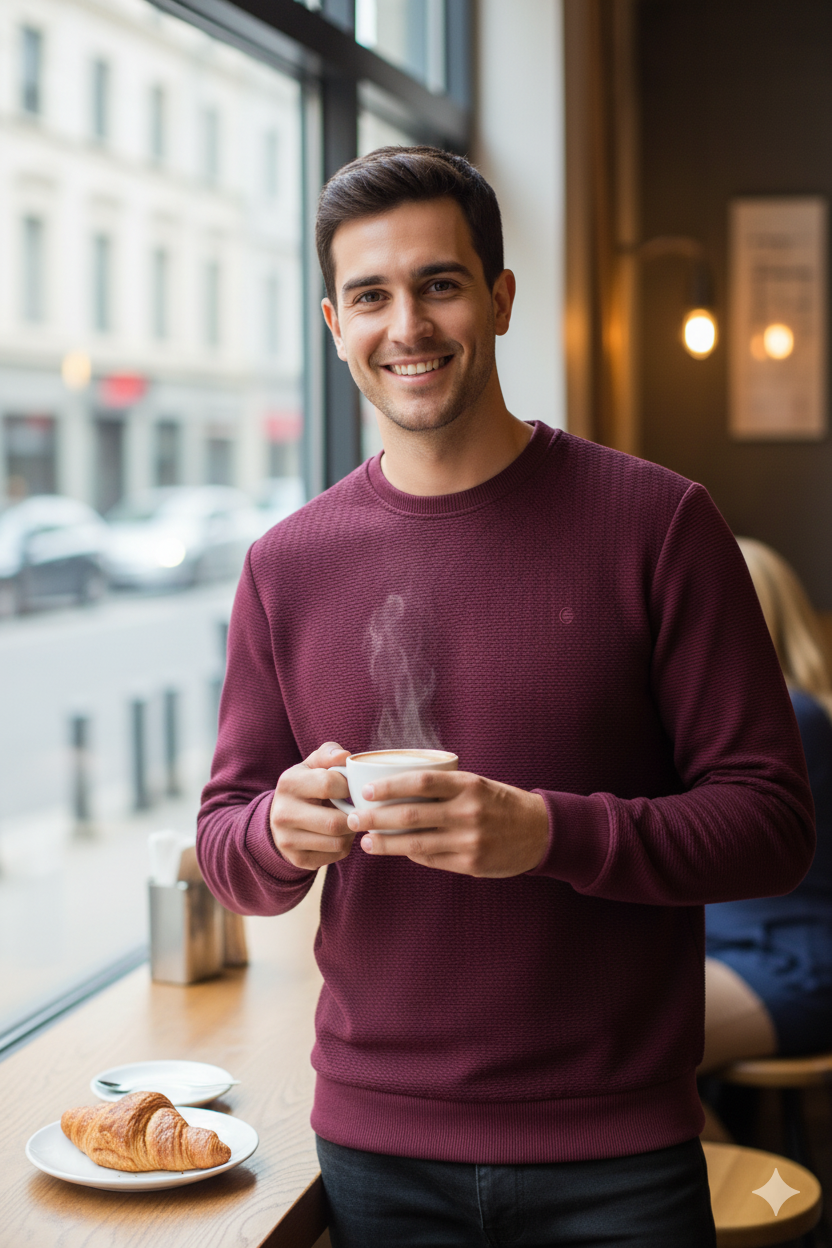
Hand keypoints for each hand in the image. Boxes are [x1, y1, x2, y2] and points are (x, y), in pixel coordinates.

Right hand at [270, 742, 353, 869]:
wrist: (280, 817)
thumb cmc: (307, 785)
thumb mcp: (313, 765)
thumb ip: (329, 754)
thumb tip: (345, 756)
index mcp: (289, 783)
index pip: (329, 784)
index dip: (349, 786)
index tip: (352, 787)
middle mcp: (283, 813)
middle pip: (335, 822)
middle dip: (354, 816)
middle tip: (358, 809)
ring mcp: (288, 839)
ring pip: (338, 842)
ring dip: (352, 832)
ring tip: (349, 821)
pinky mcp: (298, 859)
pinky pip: (336, 855)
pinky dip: (345, 845)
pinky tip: (339, 835)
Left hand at [348, 770, 549, 877]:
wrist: (540, 832)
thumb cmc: (500, 803)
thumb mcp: (476, 785)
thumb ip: (443, 788)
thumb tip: (398, 793)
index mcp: (468, 785)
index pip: (420, 782)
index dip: (389, 786)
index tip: (366, 791)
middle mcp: (468, 812)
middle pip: (410, 814)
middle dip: (375, 818)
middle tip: (354, 818)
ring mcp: (469, 840)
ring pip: (416, 843)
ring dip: (386, 843)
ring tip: (366, 842)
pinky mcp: (471, 864)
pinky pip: (432, 860)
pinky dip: (412, 855)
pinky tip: (398, 851)